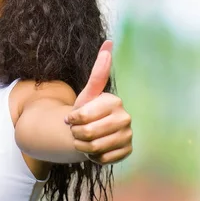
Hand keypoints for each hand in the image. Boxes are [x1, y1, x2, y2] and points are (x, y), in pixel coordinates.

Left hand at [65, 40, 132, 164]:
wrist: (91, 133)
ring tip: (84, 140)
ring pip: (95, 148)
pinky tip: (95, 150)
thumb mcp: (88, 93)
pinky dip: (94, 157)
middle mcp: (126, 117)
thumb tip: (109, 41)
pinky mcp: (127, 151)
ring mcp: (128, 135)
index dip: (72, 120)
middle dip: (76, 134)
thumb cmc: (87, 112)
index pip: (83, 117)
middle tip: (77, 131)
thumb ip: (98, 72)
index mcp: (115, 101)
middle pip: (88, 133)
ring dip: (83, 147)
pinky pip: (102, 159)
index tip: (70, 118)